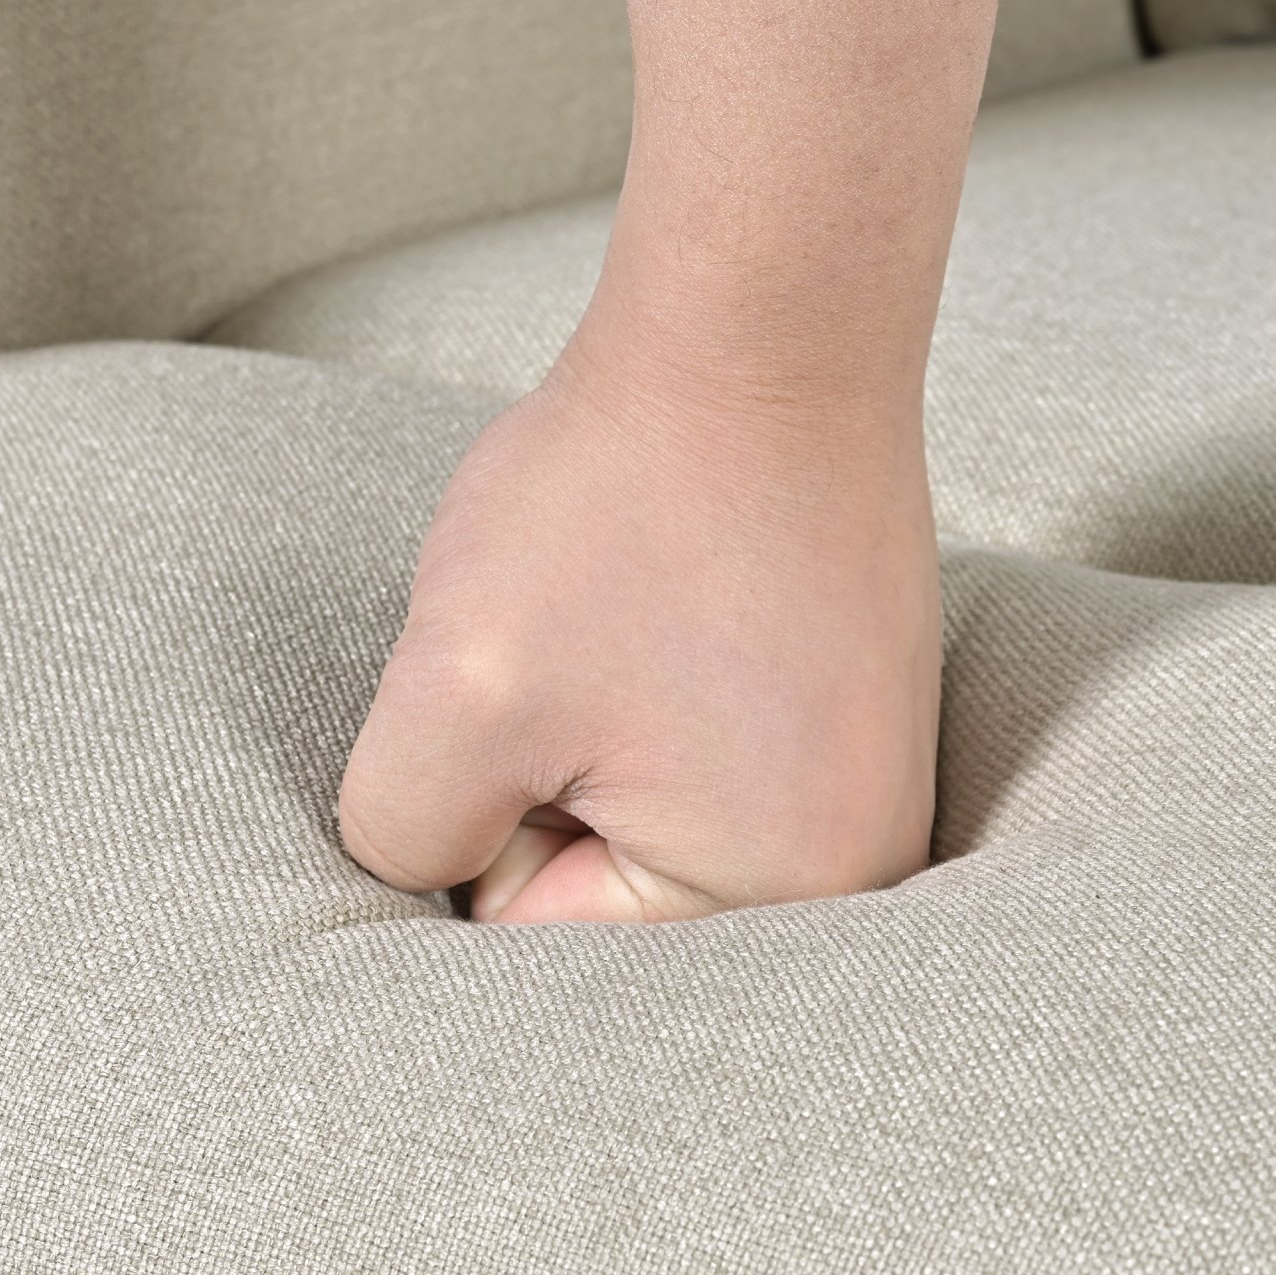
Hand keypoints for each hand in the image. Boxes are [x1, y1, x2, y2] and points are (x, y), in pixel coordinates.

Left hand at [337, 308, 942, 922]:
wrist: (765, 334)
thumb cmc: (622, 504)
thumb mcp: (456, 691)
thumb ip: (404, 836)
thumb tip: (436, 872)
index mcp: (781, 893)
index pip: (541, 940)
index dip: (484, 812)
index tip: (528, 694)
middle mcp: (859, 871)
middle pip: (605, 894)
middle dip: (546, 785)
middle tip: (577, 654)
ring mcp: (872, 791)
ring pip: (641, 822)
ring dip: (595, 736)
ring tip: (629, 626)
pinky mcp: (857, 723)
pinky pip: (703, 762)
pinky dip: (654, 700)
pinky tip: (673, 613)